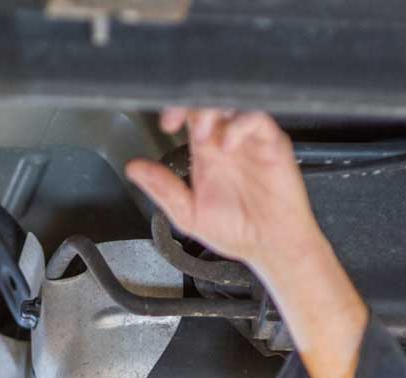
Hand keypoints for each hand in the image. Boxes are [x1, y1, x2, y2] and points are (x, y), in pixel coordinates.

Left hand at [125, 108, 320, 275]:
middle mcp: (226, 141)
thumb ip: (163, 189)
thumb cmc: (236, 231)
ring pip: (232, 103)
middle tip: (176, 122)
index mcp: (205, 154)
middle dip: (189, 106)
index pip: (188, 117)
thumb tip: (133, 168)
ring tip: (201, 134)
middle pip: (208, 103)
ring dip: (212, 111)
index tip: (165, 124)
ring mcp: (249, 140)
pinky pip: (258, 119)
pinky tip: (227, 144)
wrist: (270, 246)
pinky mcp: (272, 144)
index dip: (174, 111)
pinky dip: (240, 125)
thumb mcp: (189, 215)